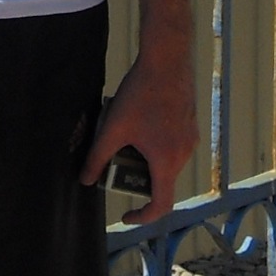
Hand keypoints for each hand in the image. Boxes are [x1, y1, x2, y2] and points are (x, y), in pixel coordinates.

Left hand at [82, 46, 196, 223]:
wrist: (167, 58)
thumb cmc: (141, 93)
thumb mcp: (113, 128)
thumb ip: (97, 157)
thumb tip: (86, 180)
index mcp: (167, 162)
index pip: (161, 205)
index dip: (143, 216)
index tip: (127, 213)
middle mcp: (184, 154)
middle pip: (161, 182)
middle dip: (137, 177)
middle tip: (117, 159)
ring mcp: (190, 139)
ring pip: (166, 162)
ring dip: (145, 159)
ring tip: (127, 135)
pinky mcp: (190, 124)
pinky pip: (172, 146)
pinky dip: (155, 146)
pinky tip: (140, 121)